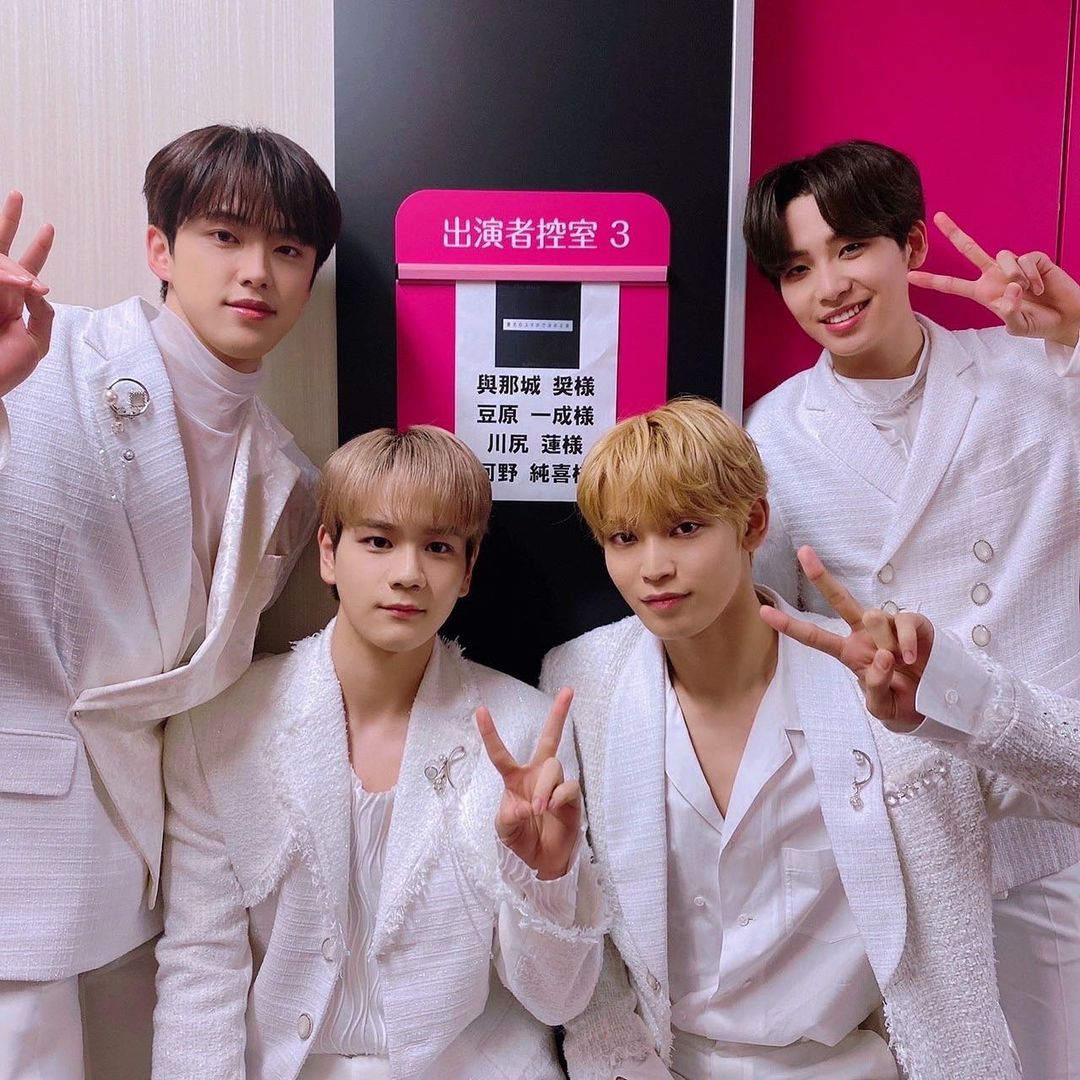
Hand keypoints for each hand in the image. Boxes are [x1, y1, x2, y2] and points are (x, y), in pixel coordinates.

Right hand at [0, 190, 54, 398]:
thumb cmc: (5, 372)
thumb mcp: (36, 342)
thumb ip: (43, 314)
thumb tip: (40, 289)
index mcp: (10, 304)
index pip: (26, 270)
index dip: (37, 249)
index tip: (48, 228)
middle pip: (0, 252)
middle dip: (8, 222)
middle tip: (16, 195)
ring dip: (5, 249)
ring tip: (14, 219)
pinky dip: (3, 272)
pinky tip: (13, 270)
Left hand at [477, 687, 580, 879]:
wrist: (542, 862)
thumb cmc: (521, 838)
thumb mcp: (504, 829)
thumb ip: (508, 816)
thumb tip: (526, 805)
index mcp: (515, 779)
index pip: (500, 754)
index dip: (490, 733)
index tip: (480, 710)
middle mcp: (537, 775)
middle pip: (550, 739)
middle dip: (559, 714)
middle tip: (568, 690)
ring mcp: (556, 784)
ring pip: (553, 767)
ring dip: (544, 788)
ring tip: (538, 809)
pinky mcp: (572, 797)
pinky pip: (569, 786)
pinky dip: (558, 797)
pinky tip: (552, 808)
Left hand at [758, 546, 935, 730]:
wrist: (938, 704)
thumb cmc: (903, 702)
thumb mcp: (881, 708)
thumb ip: (873, 687)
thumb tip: (881, 657)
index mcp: (849, 652)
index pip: (814, 637)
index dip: (790, 626)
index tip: (764, 613)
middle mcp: (865, 633)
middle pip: (840, 599)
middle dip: (821, 576)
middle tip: (803, 552)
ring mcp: (888, 626)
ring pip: (873, 617)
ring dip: (884, 643)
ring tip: (901, 665)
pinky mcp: (913, 623)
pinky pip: (902, 621)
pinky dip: (905, 641)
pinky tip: (911, 658)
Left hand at [908, 211, 1079, 347]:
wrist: (1064, 317)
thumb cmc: (1037, 323)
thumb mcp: (1016, 326)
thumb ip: (1008, 312)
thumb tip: (1009, 290)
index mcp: (983, 293)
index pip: (952, 285)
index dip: (932, 280)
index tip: (909, 276)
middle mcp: (994, 275)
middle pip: (970, 249)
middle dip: (954, 233)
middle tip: (938, 217)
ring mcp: (1012, 266)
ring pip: (1003, 256)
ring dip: (1015, 276)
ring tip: (1029, 292)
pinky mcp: (1033, 259)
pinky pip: (1025, 260)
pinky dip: (1032, 275)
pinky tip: (1040, 287)